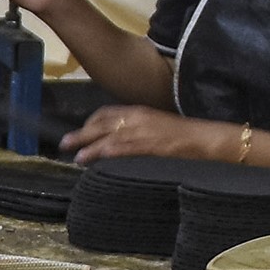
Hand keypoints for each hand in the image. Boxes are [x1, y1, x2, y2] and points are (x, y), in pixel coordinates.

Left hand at [63, 102, 201, 162]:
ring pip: (106, 136)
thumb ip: (139, 129)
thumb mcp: (158, 126)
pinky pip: (119, 148)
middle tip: (64, 143)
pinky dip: (102, 152)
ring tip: (73, 155)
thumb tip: (123, 139)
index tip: (81, 132)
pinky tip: (90, 159)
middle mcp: (136, 117)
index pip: (107, 113)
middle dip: (81, 133)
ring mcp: (140, 130)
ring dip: (87, 145)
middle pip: (100, 123)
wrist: (205, 138)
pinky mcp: (147, 145)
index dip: (90, 123)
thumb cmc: (185, 135)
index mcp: (139, 111)